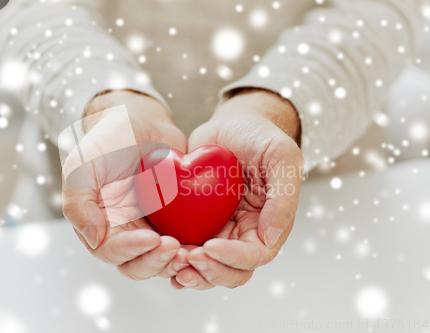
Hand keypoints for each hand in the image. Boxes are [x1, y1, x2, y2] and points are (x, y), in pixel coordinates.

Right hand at [62, 90, 190, 279]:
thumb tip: (93, 239)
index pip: (112, 251)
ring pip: (163, 259)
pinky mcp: (175, 220)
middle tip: (176, 248)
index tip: (153, 238)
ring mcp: (151, 228)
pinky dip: (193, 246)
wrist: (141, 122)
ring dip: (176, 261)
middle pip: (139, 264)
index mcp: (100, 225)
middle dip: (157, 262)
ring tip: (192, 251)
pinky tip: (207, 242)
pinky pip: (184, 241)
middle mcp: (125, 232)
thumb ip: (78, 202)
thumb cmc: (108, 141)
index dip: (132, 250)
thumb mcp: (83, 165)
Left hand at [171, 88, 303, 289]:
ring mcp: (220, 231)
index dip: (232, 258)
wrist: (231, 125)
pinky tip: (162, 257)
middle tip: (187, 258)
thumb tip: (271, 238)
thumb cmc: (259, 136)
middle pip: (230, 271)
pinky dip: (176, 259)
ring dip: (192, 272)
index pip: (254, 256)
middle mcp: (244, 234)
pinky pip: (187, 248)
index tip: (209, 247)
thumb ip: (283, 196)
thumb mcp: (281, 157)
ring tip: (173, 262)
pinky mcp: (197, 223)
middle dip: (209, 271)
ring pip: (207, 267)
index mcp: (267, 225)